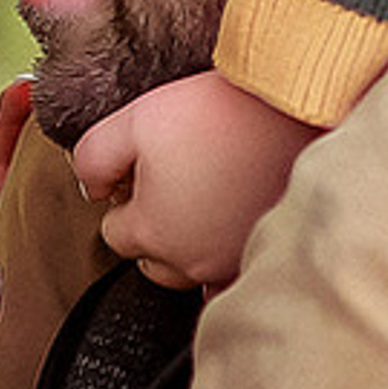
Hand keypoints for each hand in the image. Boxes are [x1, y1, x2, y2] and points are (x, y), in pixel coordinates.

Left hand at [72, 72, 317, 290]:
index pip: (115, 234)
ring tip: (206, 199)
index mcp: (151, 230)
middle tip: (174, 185)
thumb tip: (92, 188)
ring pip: (193, 272)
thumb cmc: (220, 112)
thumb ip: (94, 157)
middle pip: (151, 261)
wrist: (296, 110)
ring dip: (190, 246)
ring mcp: (231, 264)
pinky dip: (229, 260)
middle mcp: (190, 260)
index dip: (125, 200)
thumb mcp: (135, 119)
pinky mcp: (268, 256)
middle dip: (154, 229)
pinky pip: (236, 279)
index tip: (145, 175)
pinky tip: (235, 226)